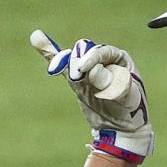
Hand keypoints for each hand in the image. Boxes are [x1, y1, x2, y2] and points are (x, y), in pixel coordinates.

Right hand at [29, 30, 154, 162]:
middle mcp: (102, 60)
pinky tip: (36, 38)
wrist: (121, 128)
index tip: (83, 68)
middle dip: (78, 62)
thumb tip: (93, 70)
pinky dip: (50, 54)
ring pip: (72, 60)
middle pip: (85, 54)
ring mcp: (88, 70)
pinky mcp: (76, 81)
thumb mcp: (126, 97)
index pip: (102, 52)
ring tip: (54, 67)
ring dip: (62, 61)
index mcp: (119, 58)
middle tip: (76, 76)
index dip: (91, 58)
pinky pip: (63, 67)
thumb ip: (110, 84)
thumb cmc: (130, 110)